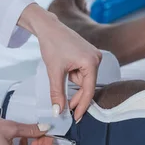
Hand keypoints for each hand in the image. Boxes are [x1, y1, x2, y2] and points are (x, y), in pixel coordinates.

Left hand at [18, 3, 101, 120]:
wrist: (48, 27)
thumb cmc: (52, 44)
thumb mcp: (54, 71)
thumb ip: (57, 93)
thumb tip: (59, 111)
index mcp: (91, 62)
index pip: (89, 90)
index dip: (82, 105)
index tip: (77, 117)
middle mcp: (96, 58)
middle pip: (87, 86)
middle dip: (75, 95)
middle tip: (65, 108)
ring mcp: (93, 56)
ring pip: (83, 80)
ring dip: (71, 82)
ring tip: (60, 72)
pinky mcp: (88, 55)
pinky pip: (82, 72)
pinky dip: (72, 76)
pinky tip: (64, 69)